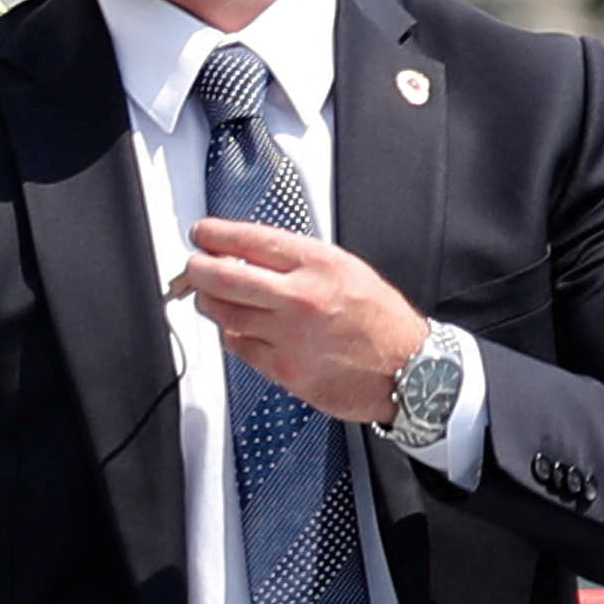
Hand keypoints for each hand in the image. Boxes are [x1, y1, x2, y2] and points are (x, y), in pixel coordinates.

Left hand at [182, 219, 426, 425]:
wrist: (410, 370)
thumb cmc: (380, 320)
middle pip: (225, 278)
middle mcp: (302, 297)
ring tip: (211, 296)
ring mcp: (290, 335)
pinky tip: (239, 327)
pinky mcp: (283, 368)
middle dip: (199, 269)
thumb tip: (249, 254)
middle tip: (193, 266)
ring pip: (224, 314)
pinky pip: (238, 346)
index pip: (254, 240)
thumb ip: (298, 263)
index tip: (202, 233)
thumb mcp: (347, 270)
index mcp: (320, 265)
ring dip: (210, 303)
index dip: (218, 235)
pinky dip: (232, 334)